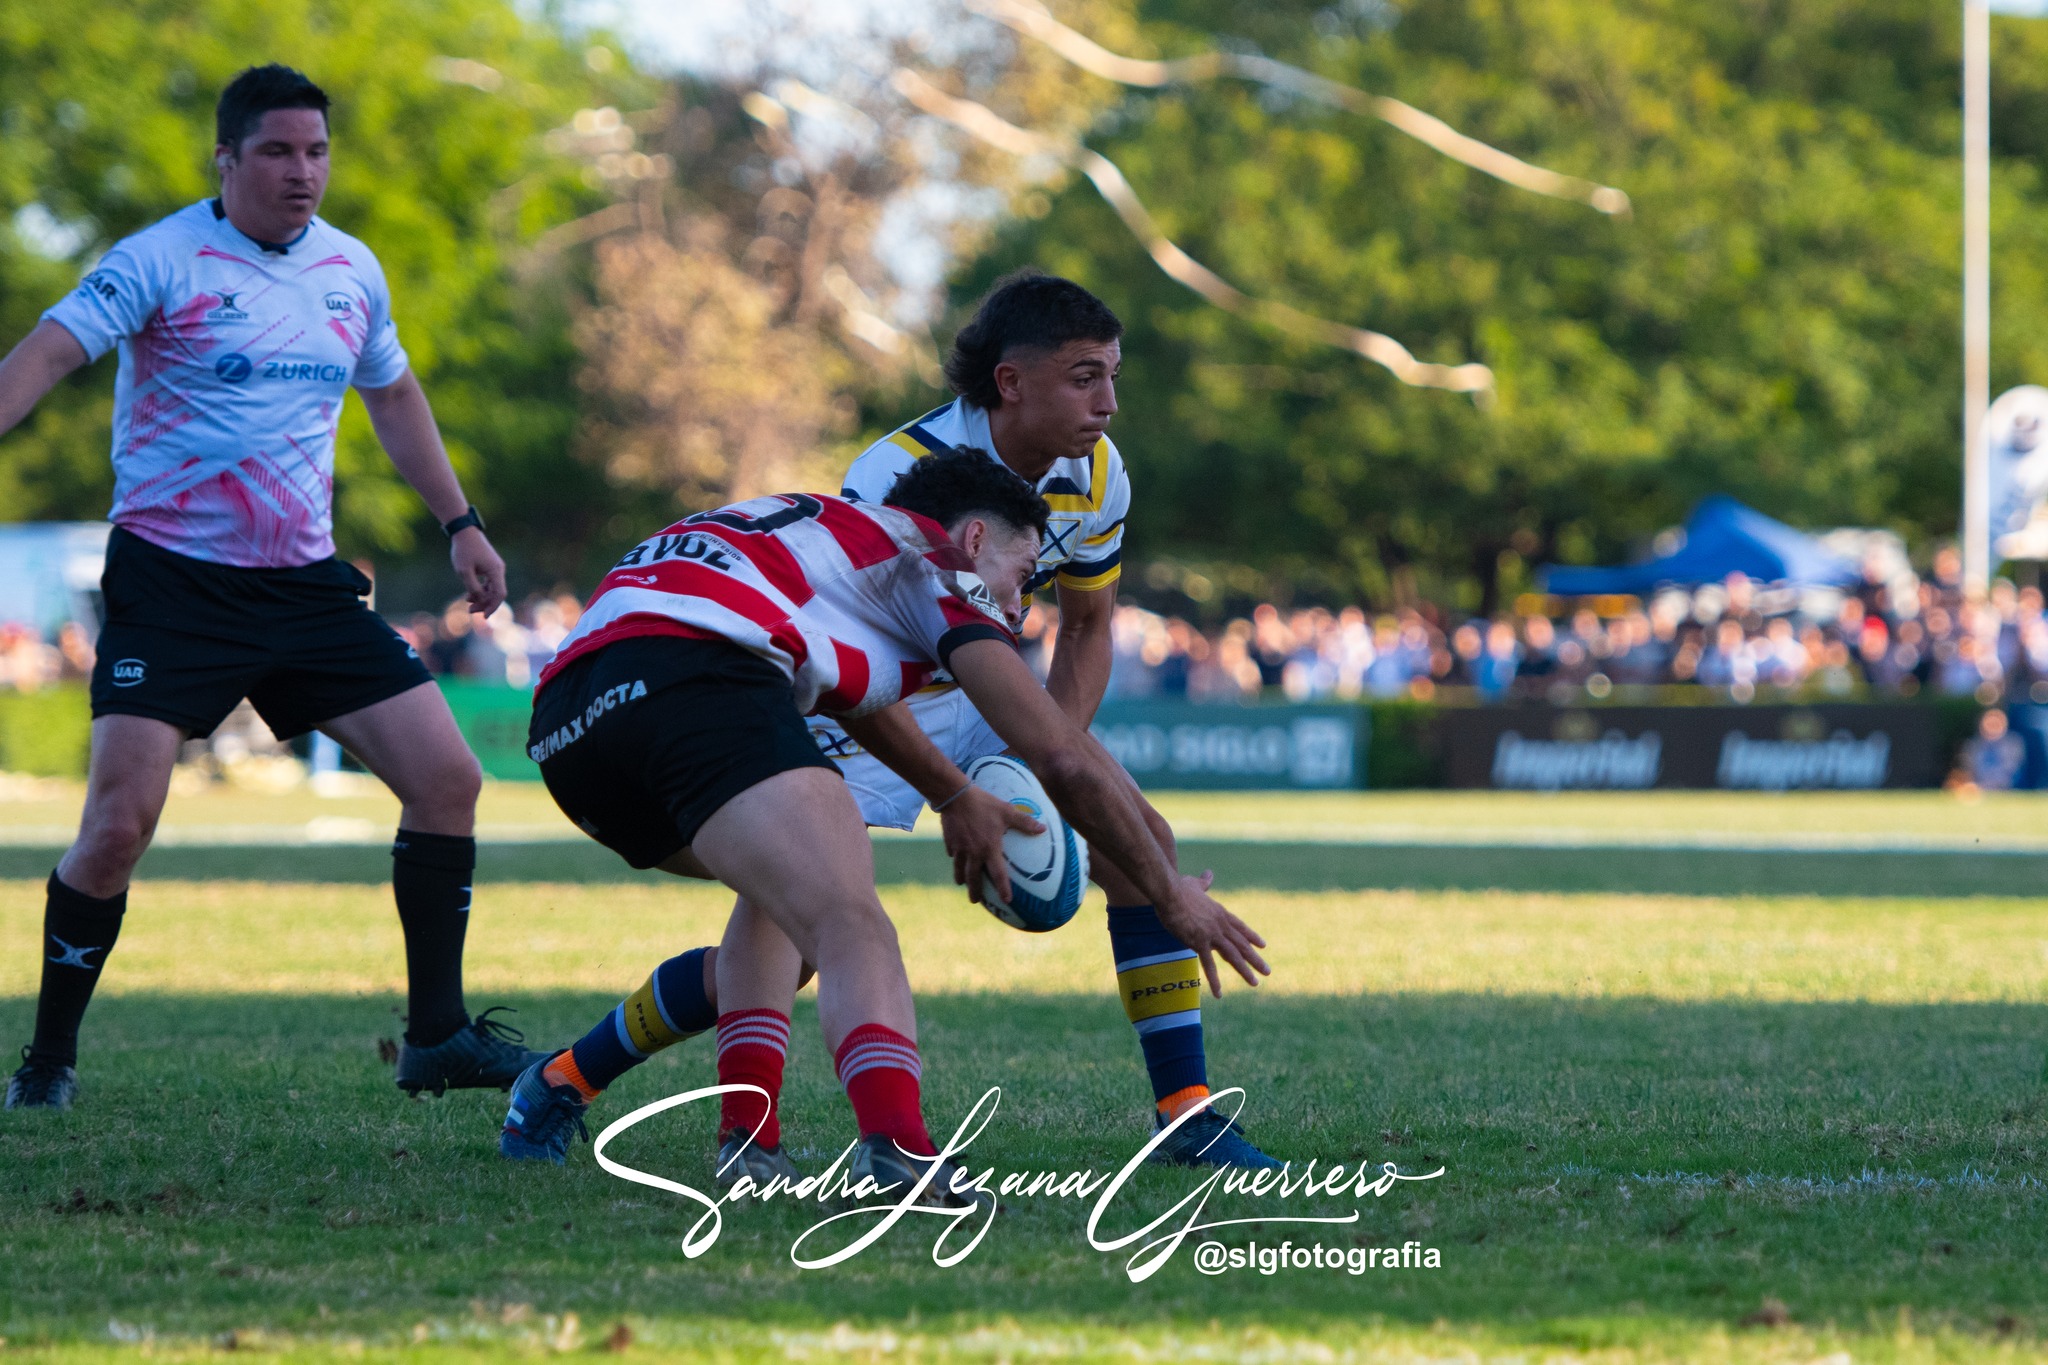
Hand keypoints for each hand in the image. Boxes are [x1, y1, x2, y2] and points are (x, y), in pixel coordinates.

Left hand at [451, 527, 506, 615]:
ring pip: (492, 588)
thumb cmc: (464, 550)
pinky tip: (470, 594)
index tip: (483, 616)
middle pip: (496, 593)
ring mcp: (495, 568)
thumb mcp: (464, 571)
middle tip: (470, 611)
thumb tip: (479, 600)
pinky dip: (481, 589)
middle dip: (484, 603)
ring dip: (482, 597)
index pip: (499, 594)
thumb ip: (473, 587)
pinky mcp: (489, 566)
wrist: (464, 531)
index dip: (493, 606)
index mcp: (496, 571)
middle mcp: (499, 570)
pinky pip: (488, 582)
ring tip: (467, 603)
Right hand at [940, 786, 1042, 904]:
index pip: (998, 874)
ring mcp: (959, 849)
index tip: (1006, 900)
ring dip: (961, 878)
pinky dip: (955, 859)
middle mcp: (973, 853)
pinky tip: (956, 858)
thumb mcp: (1007, 812)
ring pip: (959, 869)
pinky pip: (953, 855)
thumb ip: (1024, 822)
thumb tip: (1043, 829)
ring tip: (962, 883)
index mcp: (989, 848)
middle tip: (975, 901)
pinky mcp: (949, 842)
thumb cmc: (984, 804)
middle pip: (973, 878)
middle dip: (974, 891)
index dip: (1003, 889)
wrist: (955, 796)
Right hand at [1155, 871, 1269, 995]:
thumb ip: (1204, 882)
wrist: (1169, 892)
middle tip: (1267, 971)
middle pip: (1242, 944)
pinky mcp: (1199, 942)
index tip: (1263, 946)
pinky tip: (1219, 993)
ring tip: (1254, 983)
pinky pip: (1209, 965)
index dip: (1252, 937)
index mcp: (1221, 913)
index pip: (1241, 927)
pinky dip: (1215, 980)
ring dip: (1244, 971)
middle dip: (1255, 959)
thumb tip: (1209, 873)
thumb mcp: (1195, 884)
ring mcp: (1212, 935)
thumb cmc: (1179, 887)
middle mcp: (1221, 925)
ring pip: (1233, 956)